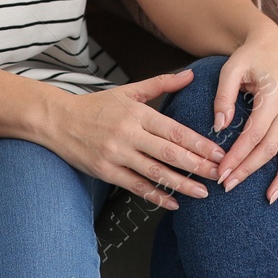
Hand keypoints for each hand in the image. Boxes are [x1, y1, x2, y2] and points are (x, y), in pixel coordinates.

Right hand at [42, 69, 227, 210]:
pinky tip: (173, 203)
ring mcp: (116, 154)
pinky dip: (156, 196)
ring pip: (154, 171)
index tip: (218, 151)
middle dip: (197, 165)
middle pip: (169, 152)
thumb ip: (161, 84)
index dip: (198, 142)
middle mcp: (128, 134)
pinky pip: (135, 186)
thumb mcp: (128, 91)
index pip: (174, 129)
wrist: (58, 120)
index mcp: (137, 113)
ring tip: (203, 192)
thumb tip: (190, 74)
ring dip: (181, 184)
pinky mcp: (106, 171)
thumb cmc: (96, 106)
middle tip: (219, 173)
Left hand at [214, 20, 277, 202]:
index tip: (221, 172)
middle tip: (228, 186)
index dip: (237, 156)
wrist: (273, 46)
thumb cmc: (249, 58)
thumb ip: (223, 97)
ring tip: (269, 198)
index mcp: (273, 96)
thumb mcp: (231, 69)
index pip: (253, 134)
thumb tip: (219, 127)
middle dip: (249, 169)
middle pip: (271, 147)